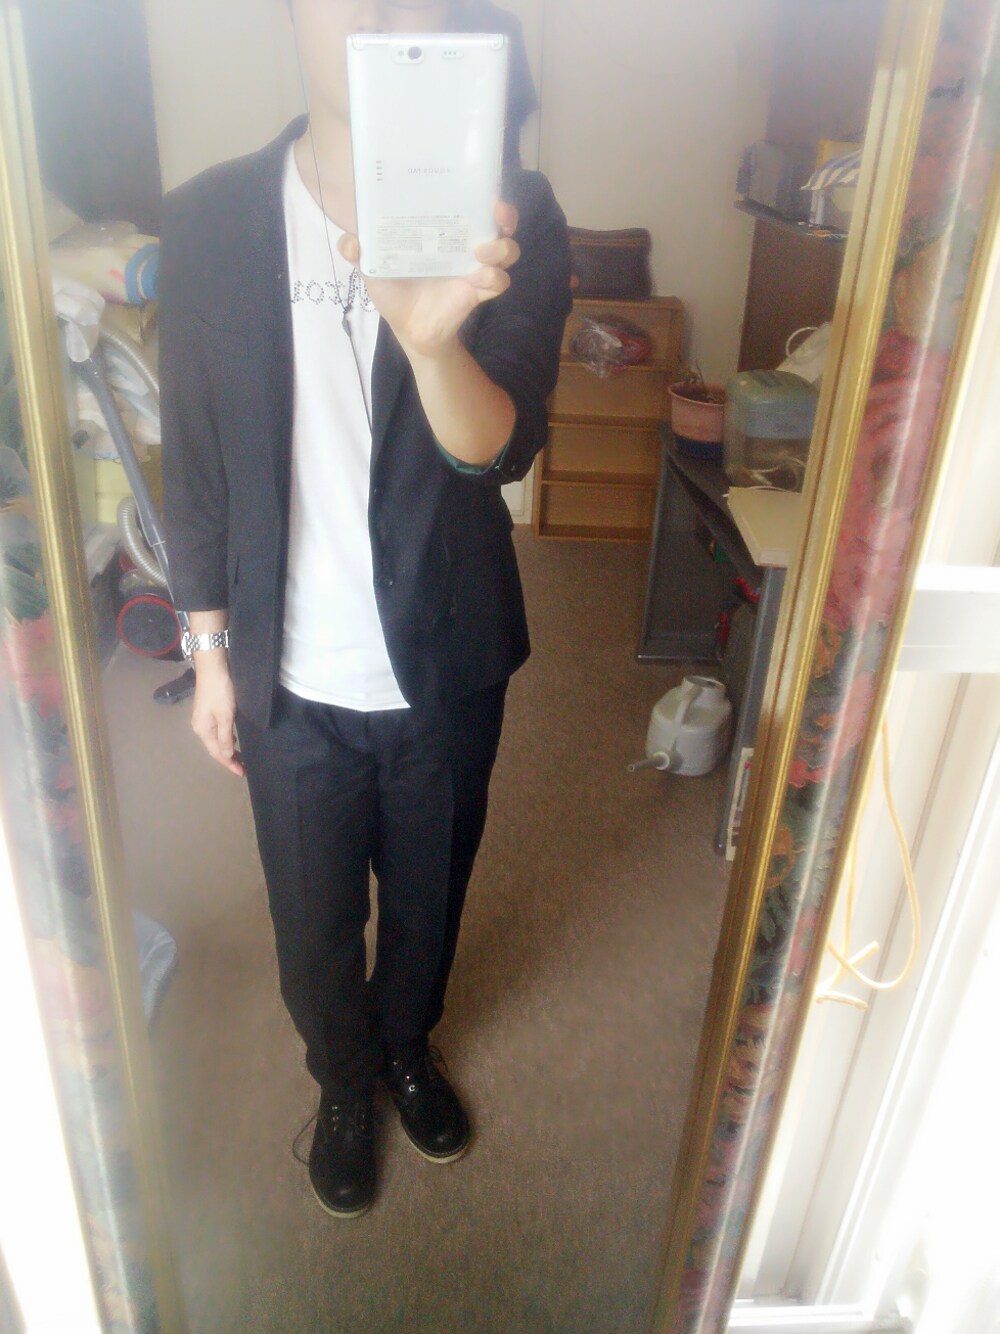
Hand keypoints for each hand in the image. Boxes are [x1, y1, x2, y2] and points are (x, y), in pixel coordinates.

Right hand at [191, 661, 243, 776]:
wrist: (213, 667)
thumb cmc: (220, 692)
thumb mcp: (225, 716)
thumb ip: (225, 737)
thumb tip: (226, 756)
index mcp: (203, 730)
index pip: (217, 753)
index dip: (229, 764)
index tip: (242, 773)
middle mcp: (200, 727)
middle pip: (215, 748)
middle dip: (228, 759)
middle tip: (243, 767)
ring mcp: (202, 718)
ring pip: (216, 740)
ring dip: (227, 749)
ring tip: (239, 757)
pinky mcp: (207, 711)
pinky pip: (216, 731)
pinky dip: (225, 738)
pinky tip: (233, 739)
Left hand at [337, 201, 519, 357]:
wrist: (408, 328)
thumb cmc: (394, 290)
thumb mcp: (373, 266)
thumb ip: (358, 250)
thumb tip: (350, 240)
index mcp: (443, 230)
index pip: (470, 203)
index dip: (481, 191)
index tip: (479, 184)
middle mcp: (464, 244)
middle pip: (500, 222)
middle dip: (505, 213)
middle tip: (497, 211)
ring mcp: (475, 268)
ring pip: (507, 250)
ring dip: (501, 247)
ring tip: (481, 251)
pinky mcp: (478, 292)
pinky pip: (499, 281)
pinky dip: (493, 278)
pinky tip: (476, 279)